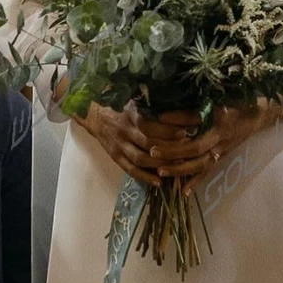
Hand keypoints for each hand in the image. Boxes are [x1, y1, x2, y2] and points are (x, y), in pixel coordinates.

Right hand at [55, 74, 200, 188]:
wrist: (95, 114)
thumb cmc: (122, 106)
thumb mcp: (136, 100)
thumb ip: (154, 103)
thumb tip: (182, 99)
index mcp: (132, 114)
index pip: (152, 124)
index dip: (169, 130)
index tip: (186, 132)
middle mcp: (125, 130)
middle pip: (148, 143)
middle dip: (169, 149)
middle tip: (187, 152)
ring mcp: (119, 145)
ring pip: (140, 158)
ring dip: (159, 164)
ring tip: (177, 167)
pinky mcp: (115, 156)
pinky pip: (130, 170)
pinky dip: (144, 177)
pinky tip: (158, 182)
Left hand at [152, 97, 282, 194]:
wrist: (260, 113)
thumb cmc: (238, 99)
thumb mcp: (220, 94)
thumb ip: (198, 96)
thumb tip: (173, 96)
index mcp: (219, 114)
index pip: (195, 117)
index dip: (176, 118)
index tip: (158, 117)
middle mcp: (220, 133)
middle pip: (195, 146)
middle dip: (172, 150)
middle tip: (152, 151)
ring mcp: (222, 147)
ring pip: (200, 162)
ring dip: (180, 168)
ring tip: (160, 170)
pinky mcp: (223, 155)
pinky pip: (208, 170)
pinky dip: (195, 180)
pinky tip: (182, 190)